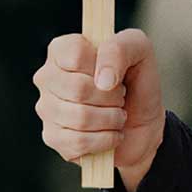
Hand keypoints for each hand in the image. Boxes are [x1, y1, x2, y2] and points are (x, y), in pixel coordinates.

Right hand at [33, 28, 165, 191]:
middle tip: (120, 96)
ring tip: (118, 114)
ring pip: (80, 118)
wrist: (144, 120)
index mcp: (61, 49)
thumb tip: (103, 80)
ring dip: (111, 119)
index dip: (102, 65)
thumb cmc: (137, 78)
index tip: (115, 72)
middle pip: (78, 89)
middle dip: (111, 97)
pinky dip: (105, 140)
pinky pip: (78, 142)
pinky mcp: (53, 138)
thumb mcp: (138, 48)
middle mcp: (48, 76)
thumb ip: (120, 49)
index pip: (75, 54)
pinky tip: (111, 133)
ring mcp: (47, 108)